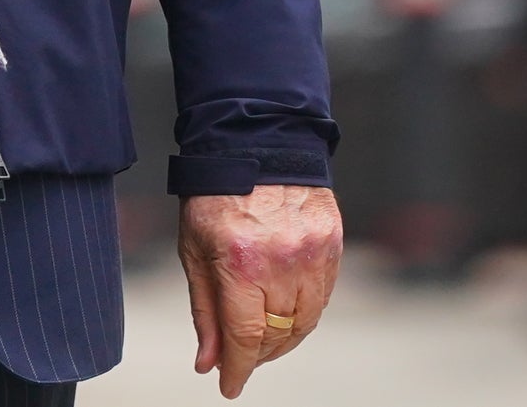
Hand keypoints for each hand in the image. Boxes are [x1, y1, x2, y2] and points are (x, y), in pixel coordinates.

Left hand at [178, 184, 341, 396]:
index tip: (230, 386)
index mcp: (241, 262)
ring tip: (263, 339)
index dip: (238, 368)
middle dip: (257, 354)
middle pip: (278, 335)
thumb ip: (204, 309)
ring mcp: (312, 253)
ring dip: (283, 340)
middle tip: (241, 357)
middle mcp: (282, 261)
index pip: (246, 336)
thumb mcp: (194, 250)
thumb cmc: (215, 196)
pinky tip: (285, 311)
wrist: (256, 144)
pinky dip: (303, 313)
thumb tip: (208, 361)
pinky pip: (322, 297)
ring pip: (304, 323)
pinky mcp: (332, 244)